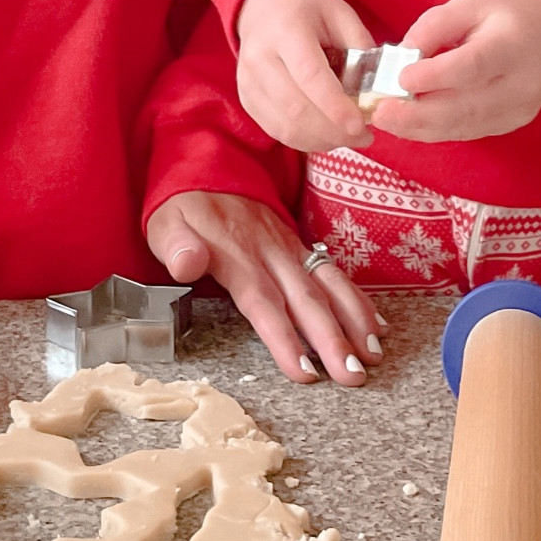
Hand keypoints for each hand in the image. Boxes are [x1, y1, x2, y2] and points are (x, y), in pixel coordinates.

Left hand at [146, 190, 383, 386]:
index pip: (264, 303)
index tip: (305, 372)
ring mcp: (290, 247)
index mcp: (237, 254)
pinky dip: (357, 299)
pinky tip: (375, 325)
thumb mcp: (165, 223)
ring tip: (374, 355)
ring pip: (328, 286)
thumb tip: (187, 263)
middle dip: (333, 339)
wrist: (206, 164)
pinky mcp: (299, 245)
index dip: (285, 339)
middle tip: (354, 376)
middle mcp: (271, 252)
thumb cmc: (184, 205)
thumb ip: (176, 246)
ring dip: (354, 320)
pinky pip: (333, 272)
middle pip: (306, 300)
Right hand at [234, 0, 376, 152]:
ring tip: (348, 137)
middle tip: (365, 136)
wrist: (262, 2)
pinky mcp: (246, 99)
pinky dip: (304, 140)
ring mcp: (247, 81)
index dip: (335, 106)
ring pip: (285, 126)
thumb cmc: (306, 8)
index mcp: (285, 30)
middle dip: (334, 131)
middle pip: (296, 108)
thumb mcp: (340, 12)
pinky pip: (276, 130)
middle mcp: (259, 57)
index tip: (361, 125)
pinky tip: (326, 135)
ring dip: (321, 140)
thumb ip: (360, 46)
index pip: (310, 75)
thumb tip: (376, 88)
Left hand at [371, 0, 540, 143]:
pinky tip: (409, 126)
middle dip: (418, 114)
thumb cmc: (504, 17)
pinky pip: (469, 132)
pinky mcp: (510, 125)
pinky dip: (436, 131)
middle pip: (467, 107)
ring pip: (465, 127)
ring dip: (421, 128)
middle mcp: (520, 84)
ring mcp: (518, 110)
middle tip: (380, 112)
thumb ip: (434, 26)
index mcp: (511, 45)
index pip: (473, 66)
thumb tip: (402, 55)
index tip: (401, 79)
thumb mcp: (469, 4)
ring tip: (386, 121)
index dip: (436, 76)